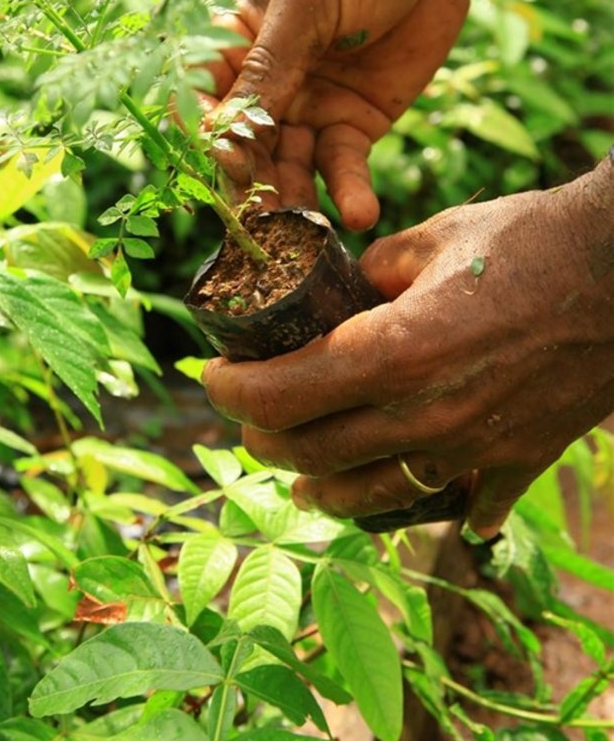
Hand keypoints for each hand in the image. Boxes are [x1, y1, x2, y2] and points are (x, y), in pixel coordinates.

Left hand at [203, 159, 613, 538]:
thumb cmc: (530, 238)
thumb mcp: (433, 238)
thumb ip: (373, 273)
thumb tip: (342, 294)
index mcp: (398, 351)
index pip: (283, 393)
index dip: (231, 392)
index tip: (211, 377)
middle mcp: (428, 415)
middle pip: (314, 453)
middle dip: (264, 438)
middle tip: (248, 418)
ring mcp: (475, 448)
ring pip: (372, 495)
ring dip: (323, 490)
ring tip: (303, 481)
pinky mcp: (518, 460)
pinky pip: (460, 502)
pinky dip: (426, 502)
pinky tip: (411, 497)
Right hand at [204, 0, 525, 229]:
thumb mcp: (307, 0)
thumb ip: (270, 62)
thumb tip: (229, 129)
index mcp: (234, 44)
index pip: (202, 100)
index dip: (207, 135)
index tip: (224, 159)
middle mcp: (264, 85)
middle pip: (243, 147)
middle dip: (250, 184)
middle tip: (262, 219)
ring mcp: (307, 110)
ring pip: (288, 169)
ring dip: (294, 201)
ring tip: (306, 230)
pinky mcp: (353, 128)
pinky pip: (343, 169)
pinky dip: (349, 194)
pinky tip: (359, 214)